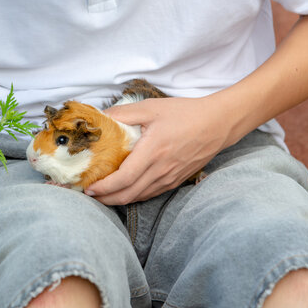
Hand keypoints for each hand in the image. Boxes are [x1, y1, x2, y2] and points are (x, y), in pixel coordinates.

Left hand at [85, 96, 228, 204]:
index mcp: (152, 152)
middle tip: (90, 196)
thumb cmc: (185, 113)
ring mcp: (170, 178)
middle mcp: (161, 170)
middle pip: (128, 194)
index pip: (123, 179)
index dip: (104, 188)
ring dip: (119, 200)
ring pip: (139, 197)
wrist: (218, 123)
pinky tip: (125, 191)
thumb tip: (100, 118)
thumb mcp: (151, 107)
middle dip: (106, 199)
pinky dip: (134, 196)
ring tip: (103, 195)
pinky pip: (151, 194)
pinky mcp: (176, 181)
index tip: (89, 188)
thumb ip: (123, 113)